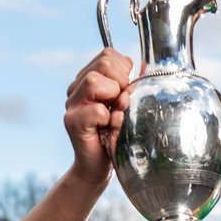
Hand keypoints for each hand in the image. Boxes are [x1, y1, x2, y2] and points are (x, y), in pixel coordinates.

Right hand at [64, 48, 133, 183]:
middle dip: (122, 83)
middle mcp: (76, 88)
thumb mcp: (127, 104)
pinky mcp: (73, 122)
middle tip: (120, 104)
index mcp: (88, 78)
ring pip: (95, 82)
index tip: (126, 90)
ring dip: (114, 99)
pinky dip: (109, 120)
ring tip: (113, 115)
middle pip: (104, 63)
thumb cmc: (115, 135)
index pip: (108, 54)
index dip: (125, 70)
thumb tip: (149, 66)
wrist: (98, 166)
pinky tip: (107, 129)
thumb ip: (132, 84)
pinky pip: (98, 111)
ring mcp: (72, 104)